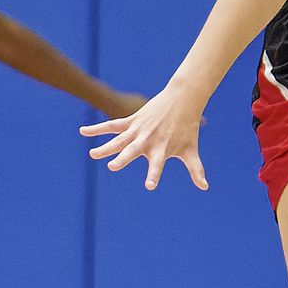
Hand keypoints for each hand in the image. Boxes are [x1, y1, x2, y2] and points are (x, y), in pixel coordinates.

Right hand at [80, 83, 209, 190]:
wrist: (183, 100)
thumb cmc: (188, 128)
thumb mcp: (191, 149)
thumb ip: (196, 169)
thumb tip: (205, 187)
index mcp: (161, 149)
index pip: (157, 165)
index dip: (153, 175)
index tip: (150, 186)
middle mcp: (147, 141)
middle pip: (133, 151)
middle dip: (123, 159)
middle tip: (113, 166)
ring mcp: (138, 130)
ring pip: (118, 140)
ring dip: (106, 147)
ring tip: (92, 155)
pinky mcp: (131, 121)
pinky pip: (112, 125)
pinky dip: (97, 128)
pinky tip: (82, 131)